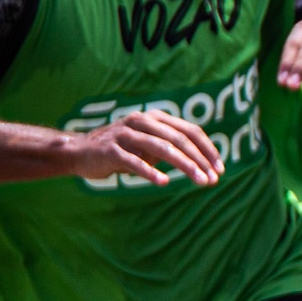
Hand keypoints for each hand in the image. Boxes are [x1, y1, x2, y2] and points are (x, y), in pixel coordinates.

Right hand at [72, 109, 223, 186]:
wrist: (81, 152)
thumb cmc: (122, 150)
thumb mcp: (150, 146)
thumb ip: (172, 148)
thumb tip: (204, 162)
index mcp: (155, 118)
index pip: (189, 131)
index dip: (207, 149)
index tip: (220, 169)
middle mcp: (142, 121)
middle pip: (179, 139)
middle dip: (199, 160)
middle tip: (213, 179)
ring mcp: (125, 134)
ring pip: (161, 148)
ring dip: (184, 165)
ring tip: (199, 181)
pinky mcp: (110, 149)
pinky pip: (133, 161)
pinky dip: (150, 171)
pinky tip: (164, 182)